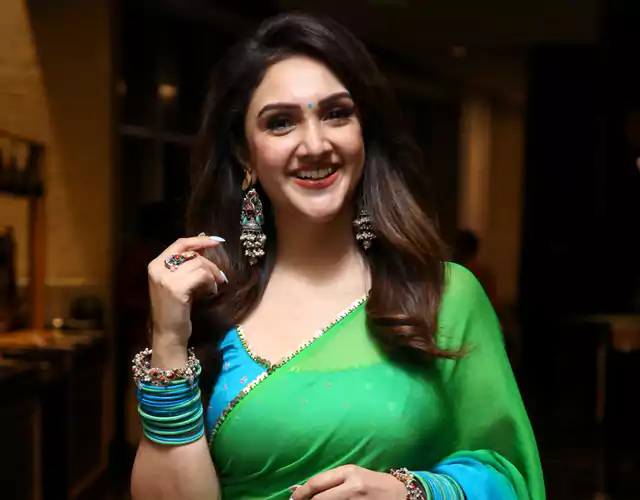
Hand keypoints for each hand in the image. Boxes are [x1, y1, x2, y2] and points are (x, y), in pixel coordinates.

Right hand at [147, 235, 226, 345]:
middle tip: (220, 278)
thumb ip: (186, 265)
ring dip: (212, 276)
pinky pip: (202, 276)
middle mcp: (157, 268)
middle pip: (193, 254)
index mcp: (155, 264)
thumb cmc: (175, 309)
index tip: (217, 241)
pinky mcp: (177, 289)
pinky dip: (210, 283)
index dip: (199, 240)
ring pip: (199, 264)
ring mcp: (166, 278)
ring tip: (212, 288)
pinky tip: (210, 293)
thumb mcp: (178, 282)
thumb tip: (205, 246)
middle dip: (210, 265)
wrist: (168, 333)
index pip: (180, 244)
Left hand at [291, 465, 406, 499]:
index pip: (317, 483)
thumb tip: (300, 490)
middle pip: (319, 499)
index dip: (301, 493)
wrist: (401, 495)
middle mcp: (352, 488)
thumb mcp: (353, 476)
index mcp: (349, 472)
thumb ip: (330, 482)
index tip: (293, 499)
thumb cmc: (373, 483)